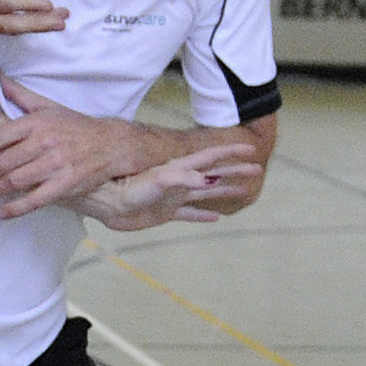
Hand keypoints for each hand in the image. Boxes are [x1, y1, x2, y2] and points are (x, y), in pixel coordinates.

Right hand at [0, 0, 69, 37]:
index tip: (48, 4)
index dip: (27, 5)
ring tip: (58, 23)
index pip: (3, 3)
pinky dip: (21, 28)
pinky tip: (33, 25)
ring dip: (35, 27)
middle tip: (64, 19)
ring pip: (9, 30)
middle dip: (40, 23)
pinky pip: (2, 31)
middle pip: (12, 24)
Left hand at [0, 79, 151, 214]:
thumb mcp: (48, 106)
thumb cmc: (77, 126)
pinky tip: (2, 212)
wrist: (111, 144)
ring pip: (14, 180)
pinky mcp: (66, 184)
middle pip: (2, 162)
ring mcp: (55, 164)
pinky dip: (15, 208)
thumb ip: (21, 95)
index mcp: (36, 122)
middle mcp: (44, 142)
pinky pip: (35, 199)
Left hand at [84, 143, 264, 230]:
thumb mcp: (159, 181)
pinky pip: (189, 214)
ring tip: (243, 190)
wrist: (108, 202)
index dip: (231, 153)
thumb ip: (183, 179)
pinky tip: (214, 217)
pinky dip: (202, 215)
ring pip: (206, 193)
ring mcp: (174, 197)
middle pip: (215, 174)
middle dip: (235, 171)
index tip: (251, 148)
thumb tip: (209, 179)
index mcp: (181, 169)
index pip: (212, 157)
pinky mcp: (165, 213)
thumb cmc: (130, 189)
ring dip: (224, 190)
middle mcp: (181, 181)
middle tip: (256, 169)